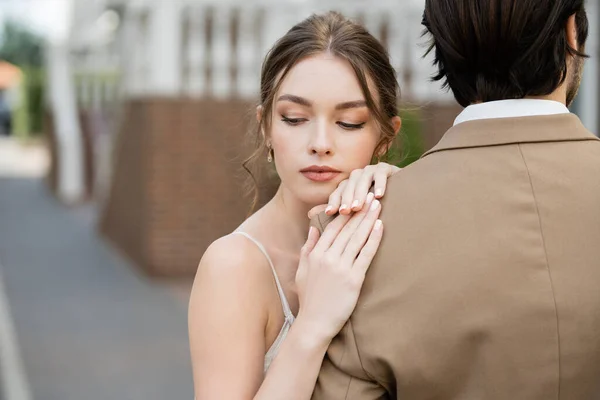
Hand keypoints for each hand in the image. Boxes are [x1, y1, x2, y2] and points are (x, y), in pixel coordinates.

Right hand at [295, 193, 382, 343]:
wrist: (314, 324)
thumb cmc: (309, 299)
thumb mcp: (302, 271)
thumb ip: (307, 248)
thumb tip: (313, 229)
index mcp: (315, 253)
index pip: (333, 227)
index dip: (345, 212)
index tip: (355, 200)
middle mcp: (328, 257)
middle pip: (347, 228)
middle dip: (361, 210)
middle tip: (372, 195)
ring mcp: (341, 267)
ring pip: (357, 238)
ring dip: (369, 219)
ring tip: (378, 205)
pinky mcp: (353, 279)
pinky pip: (366, 255)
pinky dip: (373, 239)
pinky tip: (380, 227)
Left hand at [324, 162, 399, 215]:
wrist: (403, 197)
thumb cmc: (375, 207)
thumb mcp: (355, 210)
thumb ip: (335, 210)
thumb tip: (309, 213)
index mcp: (349, 185)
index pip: (338, 192)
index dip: (334, 201)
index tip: (330, 212)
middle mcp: (358, 176)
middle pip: (348, 185)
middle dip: (346, 198)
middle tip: (345, 211)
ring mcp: (372, 170)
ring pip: (362, 179)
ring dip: (360, 193)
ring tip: (359, 207)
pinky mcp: (387, 168)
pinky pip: (381, 174)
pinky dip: (379, 184)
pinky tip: (379, 196)